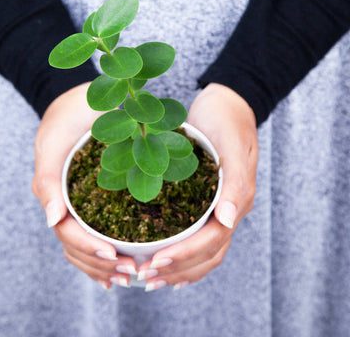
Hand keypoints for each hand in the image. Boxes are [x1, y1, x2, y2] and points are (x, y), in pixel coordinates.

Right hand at [32, 83, 137, 289]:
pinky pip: (100, 227)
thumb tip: (52, 220)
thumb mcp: (53, 143)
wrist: (81, 100)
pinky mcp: (97, 195)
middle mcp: (67, 203)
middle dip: (103, 264)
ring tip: (133, 272)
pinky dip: (109, 248)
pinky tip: (124, 260)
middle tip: (134, 272)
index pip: (68, 233)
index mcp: (54, 195)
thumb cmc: (65, 118)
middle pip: (78, 246)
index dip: (89, 249)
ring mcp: (81, 201)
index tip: (115, 256)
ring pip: (87, 243)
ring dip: (107, 264)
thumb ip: (48, 180)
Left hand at [138, 83, 258, 290]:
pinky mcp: (206, 199)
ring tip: (149, 277)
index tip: (154, 262)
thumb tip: (228, 220)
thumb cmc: (228, 120)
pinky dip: (183, 253)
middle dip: (177, 269)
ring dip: (179, 268)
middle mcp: (229, 209)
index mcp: (236, 200)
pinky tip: (164, 259)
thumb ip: (234, 182)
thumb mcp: (232, 144)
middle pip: (207, 253)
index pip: (212, 240)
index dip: (185, 255)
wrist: (228, 103)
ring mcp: (218, 206)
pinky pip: (198, 234)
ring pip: (204, 250)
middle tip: (144, 278)